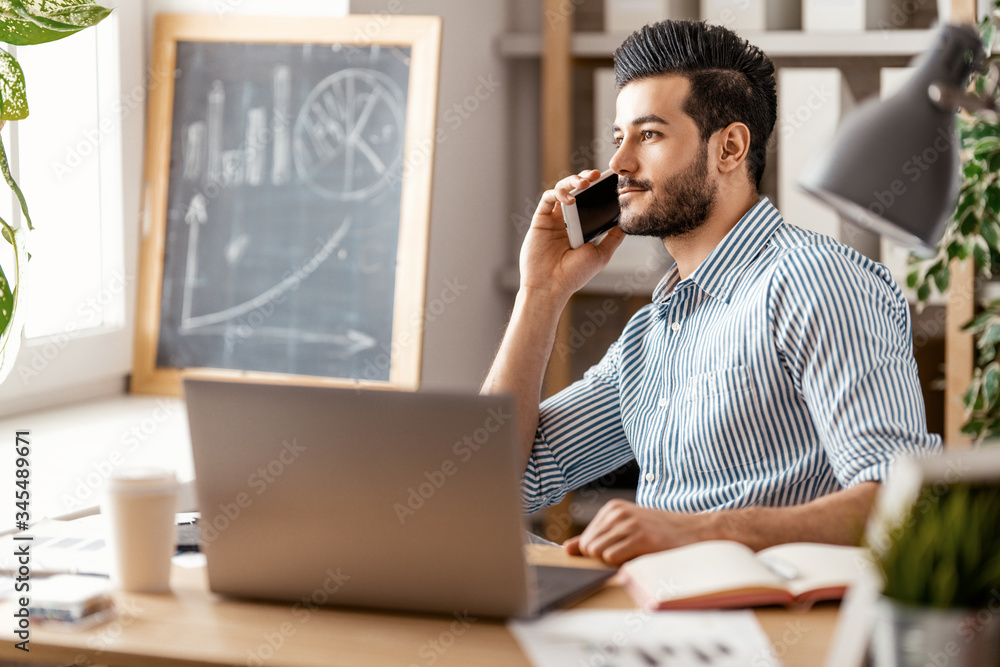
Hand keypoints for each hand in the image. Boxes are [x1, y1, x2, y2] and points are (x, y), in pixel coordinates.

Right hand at [519, 169, 625, 302]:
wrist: (551, 287)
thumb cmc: (574, 275)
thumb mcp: (601, 255)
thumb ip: (613, 238)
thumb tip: (626, 222)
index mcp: (582, 227)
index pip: (591, 201)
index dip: (599, 190)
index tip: (610, 182)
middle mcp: (567, 220)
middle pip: (577, 191)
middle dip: (586, 179)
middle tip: (596, 175)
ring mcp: (553, 219)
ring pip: (562, 190)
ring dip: (572, 182)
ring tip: (584, 183)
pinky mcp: (540, 220)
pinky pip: (548, 199)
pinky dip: (558, 193)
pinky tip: (569, 199)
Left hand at [563, 499, 713, 565]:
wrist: (694, 531)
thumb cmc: (659, 533)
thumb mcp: (625, 529)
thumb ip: (595, 538)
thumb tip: (567, 548)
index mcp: (612, 509)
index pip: (585, 540)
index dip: (599, 553)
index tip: (619, 552)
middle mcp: (618, 513)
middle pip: (589, 547)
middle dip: (603, 559)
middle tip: (628, 555)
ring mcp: (629, 524)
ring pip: (598, 553)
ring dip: (614, 562)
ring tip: (634, 555)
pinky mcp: (640, 538)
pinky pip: (611, 558)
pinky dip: (622, 564)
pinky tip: (640, 557)